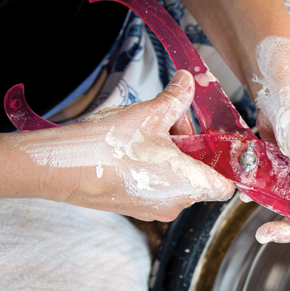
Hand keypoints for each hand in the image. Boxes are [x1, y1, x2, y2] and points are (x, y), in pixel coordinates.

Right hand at [7, 70, 234, 221]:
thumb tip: (188, 81)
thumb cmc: (109, 147)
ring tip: (150, 132)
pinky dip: (156, 168)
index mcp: (190, 185)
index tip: (213, 145)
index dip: (224, 165)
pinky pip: (159, 187)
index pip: (226, 186)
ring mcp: (155, 209)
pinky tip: (136, 148)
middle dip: (191, 148)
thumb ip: (176, 98)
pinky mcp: (136, 208)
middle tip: (173, 123)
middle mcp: (176, 204)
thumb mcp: (150, 114)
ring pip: (178, 180)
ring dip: (172, 156)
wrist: (62, 169)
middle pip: (200, 177)